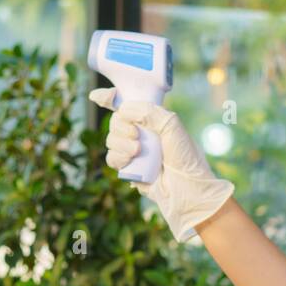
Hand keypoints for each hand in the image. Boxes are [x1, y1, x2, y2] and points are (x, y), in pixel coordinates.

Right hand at [88, 87, 234, 242]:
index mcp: (152, 120)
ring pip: (111, 140)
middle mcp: (142, 134)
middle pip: (116, 121)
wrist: (187, 189)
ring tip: (137, 151)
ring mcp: (134, 152)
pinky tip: (129, 160)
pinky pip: (111, 158)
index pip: (128, 105)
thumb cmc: (185, 157)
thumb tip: (124, 109)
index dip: (109, 98)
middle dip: (121, 126)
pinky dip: (117, 157)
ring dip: (120, 143)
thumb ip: (149, 111)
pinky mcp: (129, 169)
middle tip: (136, 134)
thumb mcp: (172, 125)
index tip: (98, 96)